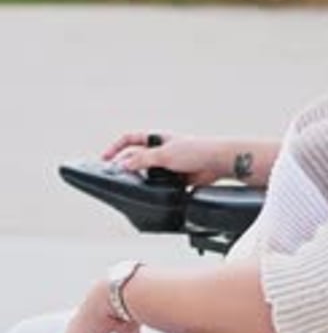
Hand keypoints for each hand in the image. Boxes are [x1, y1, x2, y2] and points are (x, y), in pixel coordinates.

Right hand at [102, 132, 222, 185]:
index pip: (129, 139)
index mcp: (156, 138)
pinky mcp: (176, 178)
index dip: (116, 148)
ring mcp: (169, 164)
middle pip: (136, 157)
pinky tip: (151, 193)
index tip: (105, 159)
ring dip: (140, 178)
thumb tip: (123, 165)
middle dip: (125, 165)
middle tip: (114, 176)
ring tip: (130, 185)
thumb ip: (142, 160)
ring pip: (148, 172)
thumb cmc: (196, 150)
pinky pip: (160, 183)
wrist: (218, 162)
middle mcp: (161, 150)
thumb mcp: (164, 154)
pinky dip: (154, 188)